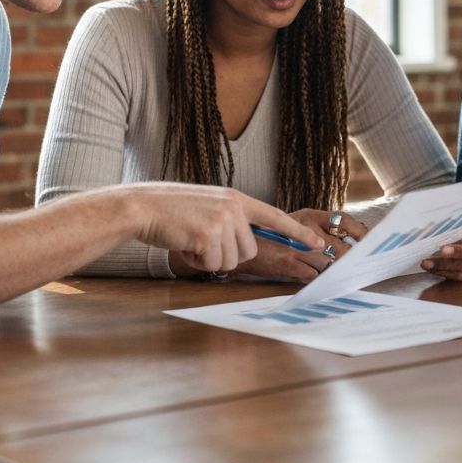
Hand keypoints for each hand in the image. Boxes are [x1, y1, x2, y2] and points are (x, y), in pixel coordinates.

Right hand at [129, 184, 323, 274]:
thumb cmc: (172, 210)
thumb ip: (230, 219)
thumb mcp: (209, 206)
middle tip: (202, 240)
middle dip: (226, 254)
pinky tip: (184, 244)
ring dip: (210, 258)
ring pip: (232, 260)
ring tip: (191, 239)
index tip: (318, 242)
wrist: (144, 205)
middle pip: (249, 250)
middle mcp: (234, 207)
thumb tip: (244, 246)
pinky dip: (198, 261)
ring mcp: (222, 220)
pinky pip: (213, 264)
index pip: (274, 216)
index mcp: (236, 198)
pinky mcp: (209, 234)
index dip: (297, 231)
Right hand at [234, 208, 367, 283]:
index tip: (368, 241)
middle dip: (346, 260)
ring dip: (328, 271)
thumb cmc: (270, 236)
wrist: (243, 247)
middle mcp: (305, 227)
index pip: (343, 219)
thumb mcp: (293, 225)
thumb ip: (315, 231)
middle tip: (354, 266)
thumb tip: (344, 243)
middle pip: (338, 247)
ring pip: (326, 263)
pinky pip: (311, 274)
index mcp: (309, 215)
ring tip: (325, 272)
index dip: (359, 231)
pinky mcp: (288, 262)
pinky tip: (308, 275)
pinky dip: (313, 277)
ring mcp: (297, 245)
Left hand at [420, 224, 461, 280]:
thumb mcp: (457, 222)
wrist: (459, 240)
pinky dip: (442, 272)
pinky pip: (457, 276)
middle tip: (443, 250)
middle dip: (458, 252)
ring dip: (444, 265)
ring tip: (427, 262)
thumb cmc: (458, 227)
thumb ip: (451, 223)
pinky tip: (430, 268)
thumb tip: (432, 225)